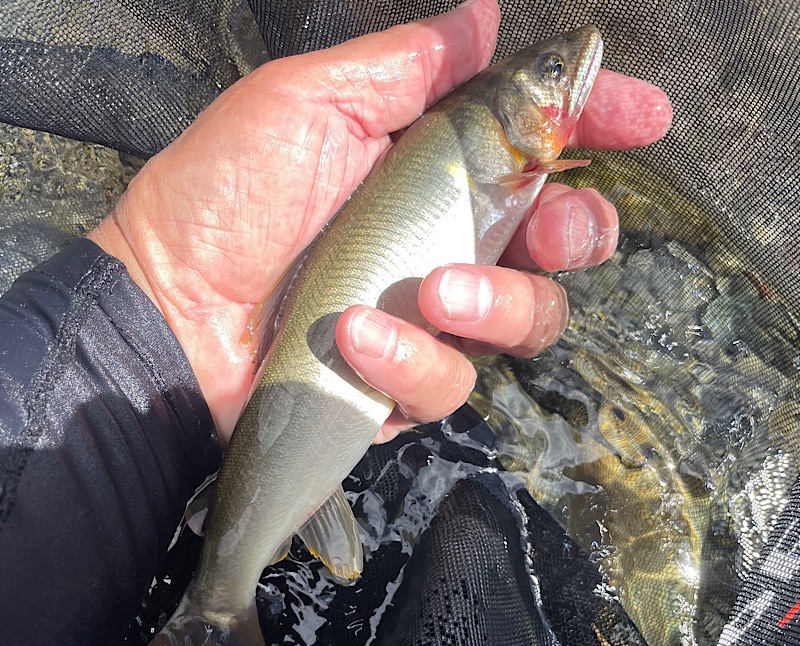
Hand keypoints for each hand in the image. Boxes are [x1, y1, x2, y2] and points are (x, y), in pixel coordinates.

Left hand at [90, 0, 670, 444]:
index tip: (642, 117)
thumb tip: (482, 16)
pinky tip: (357, 338)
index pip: (535, 143)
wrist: (167, 310)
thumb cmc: (221, 198)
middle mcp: (444, 241)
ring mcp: (428, 318)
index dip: (597, 125)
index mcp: (431, 167)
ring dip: (494, 303)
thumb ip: (403, 67)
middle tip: (561, 228)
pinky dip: (411, 360)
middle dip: (579, 232)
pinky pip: (449, 381)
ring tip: (433, 289)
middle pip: (559, 245)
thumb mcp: (304, 104)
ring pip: (525, 322)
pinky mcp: (404, 383)